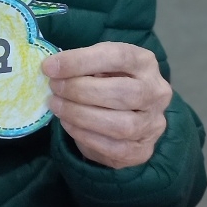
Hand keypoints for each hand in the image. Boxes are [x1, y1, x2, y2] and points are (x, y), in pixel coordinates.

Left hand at [43, 42, 171, 169]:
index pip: (118, 57)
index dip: (81, 61)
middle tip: (55, 88)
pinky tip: (68, 124)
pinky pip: (114, 148)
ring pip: (120, 125)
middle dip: (80, 90)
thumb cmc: (109, 82)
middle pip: (123, 93)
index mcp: (145, 63)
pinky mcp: (143, 150)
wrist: (128, 115)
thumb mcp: (100, 65)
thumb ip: (84, 65)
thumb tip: (54, 69)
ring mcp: (153, 124)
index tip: (50, 67)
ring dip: (80, 115)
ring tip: (57, 106)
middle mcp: (157, 92)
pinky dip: (85, 135)